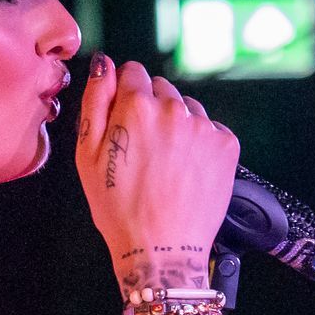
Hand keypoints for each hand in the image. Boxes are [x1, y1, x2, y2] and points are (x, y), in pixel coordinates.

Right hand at [75, 57, 238, 284]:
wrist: (162, 250)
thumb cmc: (120, 210)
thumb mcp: (88, 156)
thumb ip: (95, 102)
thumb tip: (104, 64)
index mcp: (137, 108)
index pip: (133, 72)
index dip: (124, 95)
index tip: (124, 122)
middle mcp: (174, 110)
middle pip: (161, 88)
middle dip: (151, 109)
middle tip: (143, 150)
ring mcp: (204, 127)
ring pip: (187, 108)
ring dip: (177, 125)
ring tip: (166, 163)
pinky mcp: (226, 146)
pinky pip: (210, 129)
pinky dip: (200, 143)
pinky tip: (186, 170)